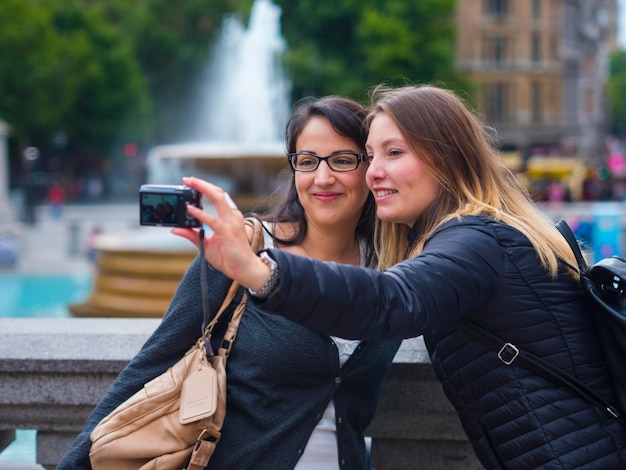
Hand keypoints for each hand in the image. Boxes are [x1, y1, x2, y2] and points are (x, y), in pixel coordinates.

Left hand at [171, 176, 269, 290]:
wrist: (244, 269)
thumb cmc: (230, 258)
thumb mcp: (206, 244)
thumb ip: (193, 235)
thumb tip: (176, 229)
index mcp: (229, 217)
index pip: (218, 197)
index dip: (205, 188)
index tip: (191, 184)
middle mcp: (232, 216)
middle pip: (218, 192)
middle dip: (202, 184)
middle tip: (187, 179)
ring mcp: (231, 223)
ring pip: (218, 198)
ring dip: (203, 189)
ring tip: (189, 184)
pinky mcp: (227, 232)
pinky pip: (212, 220)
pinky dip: (200, 213)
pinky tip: (189, 209)